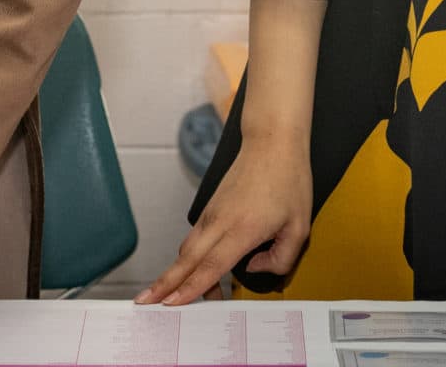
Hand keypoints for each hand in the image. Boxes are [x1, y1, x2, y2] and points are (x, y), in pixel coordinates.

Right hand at [136, 136, 310, 305]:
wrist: (272, 141)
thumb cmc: (288, 179)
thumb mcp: (299, 227)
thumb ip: (281, 259)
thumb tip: (253, 269)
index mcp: (243, 229)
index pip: (212, 266)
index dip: (191, 289)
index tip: (172, 304)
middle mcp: (220, 221)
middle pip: (186, 260)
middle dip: (164, 284)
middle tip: (146, 303)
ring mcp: (212, 212)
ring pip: (187, 249)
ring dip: (177, 273)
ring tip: (171, 297)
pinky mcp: (211, 207)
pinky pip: (194, 238)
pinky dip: (188, 258)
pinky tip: (191, 271)